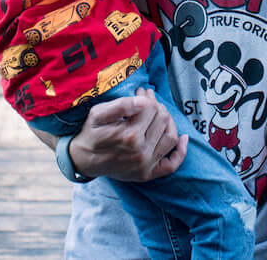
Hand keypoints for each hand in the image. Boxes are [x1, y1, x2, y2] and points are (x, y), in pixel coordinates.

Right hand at [65, 87, 184, 181]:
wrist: (83, 159)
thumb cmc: (91, 133)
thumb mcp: (98, 114)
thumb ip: (121, 105)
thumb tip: (144, 100)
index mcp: (129, 136)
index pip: (151, 108)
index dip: (147, 97)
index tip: (141, 91)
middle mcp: (141, 152)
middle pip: (162, 119)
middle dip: (157, 105)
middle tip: (148, 98)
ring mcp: (146, 165)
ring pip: (171, 137)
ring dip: (169, 121)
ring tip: (158, 113)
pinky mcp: (147, 175)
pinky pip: (172, 165)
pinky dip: (181, 151)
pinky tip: (183, 138)